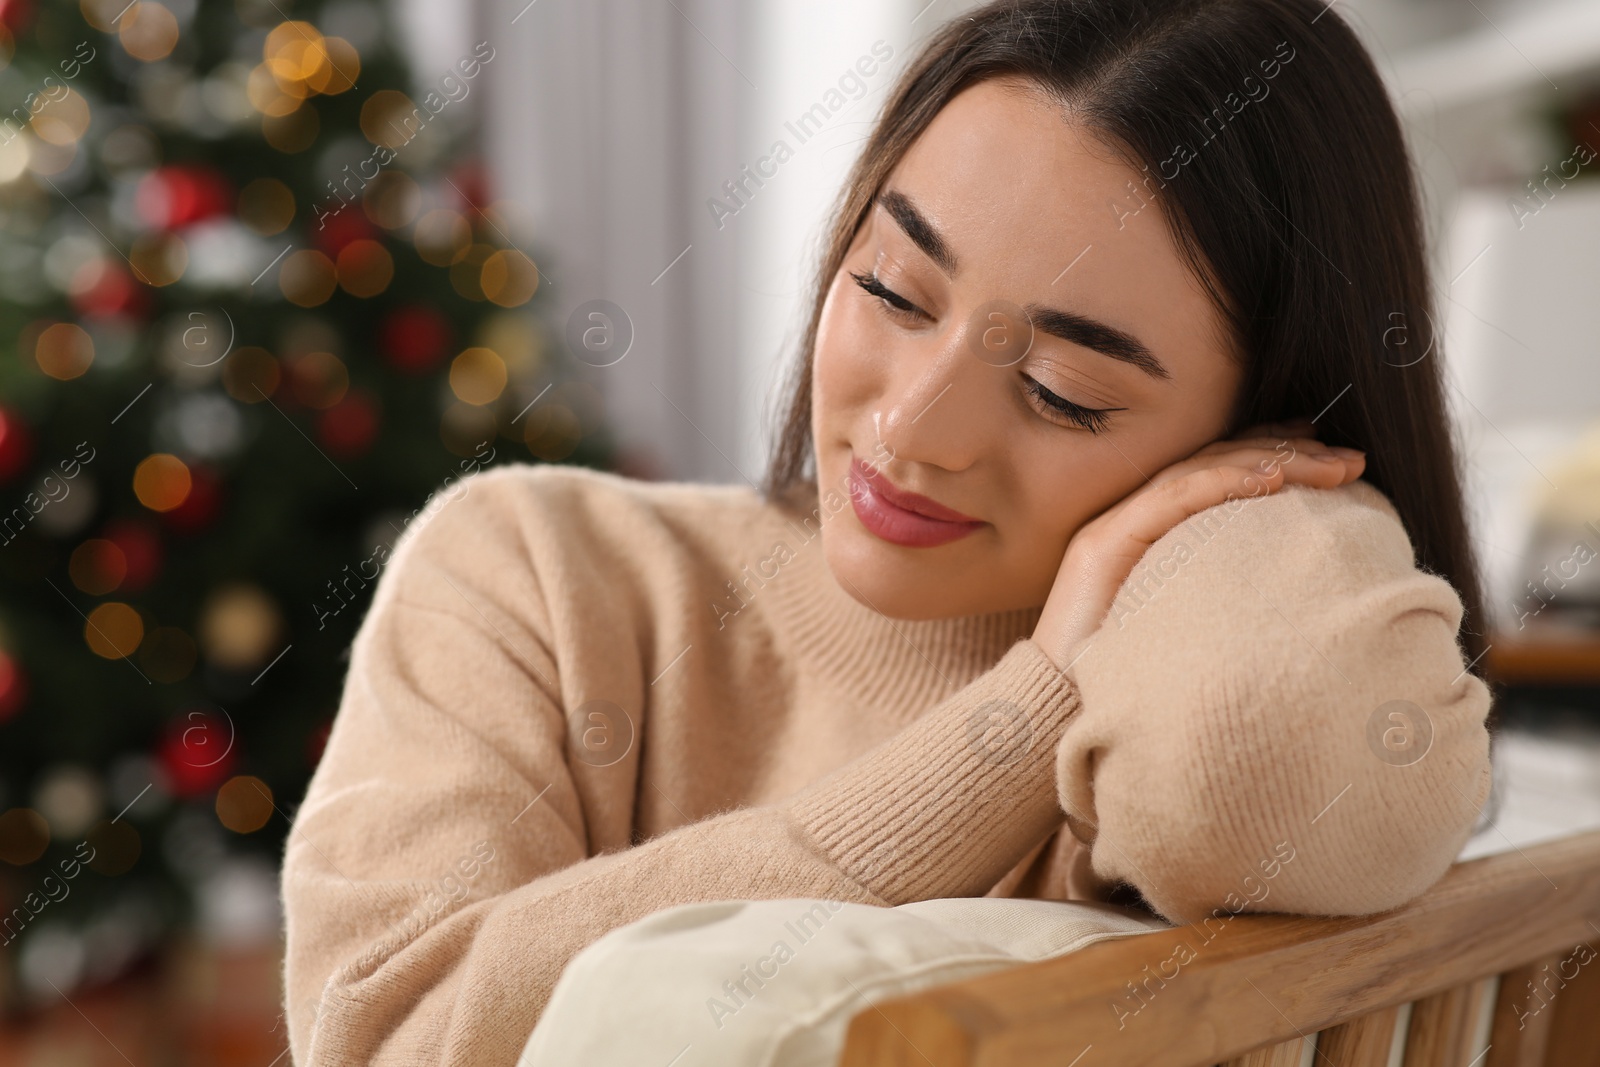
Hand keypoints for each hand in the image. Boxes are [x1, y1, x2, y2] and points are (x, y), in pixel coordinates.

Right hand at [1032, 417, 1365, 670]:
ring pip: (1200, 472)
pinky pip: (1174, 500)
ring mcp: (1112, 528)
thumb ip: (1223, 600)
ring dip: (1271, 462)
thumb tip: (1289, 596)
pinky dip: (1227, 483)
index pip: (1216, 478)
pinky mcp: (1104, 545)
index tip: (1330, 458)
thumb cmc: (1125, 683)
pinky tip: (1273, 480)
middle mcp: (1128, 521)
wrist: (1056, 711)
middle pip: (1214, 466)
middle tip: (1350, 459)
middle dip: (1287, 453)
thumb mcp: (1188, 632)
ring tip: (1330, 466)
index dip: (1273, 459)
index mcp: (1147, 536)